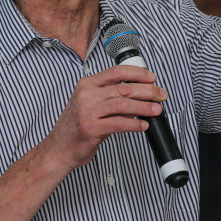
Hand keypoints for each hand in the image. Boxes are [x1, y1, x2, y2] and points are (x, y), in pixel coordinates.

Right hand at [44, 65, 165, 169]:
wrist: (59, 148)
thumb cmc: (76, 126)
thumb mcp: (89, 104)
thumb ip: (110, 97)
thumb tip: (138, 96)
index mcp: (87, 85)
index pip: (116, 72)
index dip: (137, 73)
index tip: (151, 78)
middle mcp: (86, 95)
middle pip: (124, 88)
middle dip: (147, 91)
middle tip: (160, 95)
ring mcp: (87, 111)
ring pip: (123, 104)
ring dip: (144, 106)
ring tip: (156, 110)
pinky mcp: (91, 128)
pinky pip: (118, 123)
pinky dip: (134, 124)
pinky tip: (143, 125)